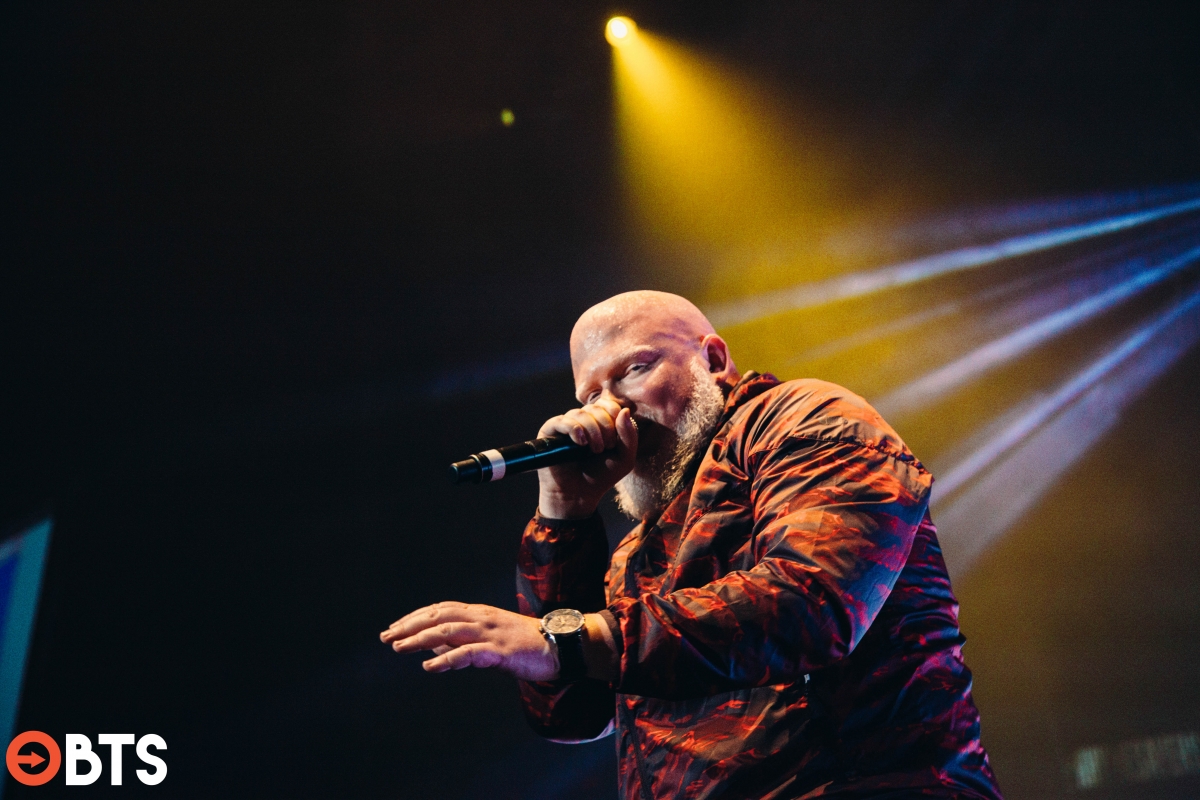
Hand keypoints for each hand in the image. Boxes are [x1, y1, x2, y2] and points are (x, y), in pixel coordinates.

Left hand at [380, 601, 558, 680]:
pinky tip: (429, 667)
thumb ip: (461, 640)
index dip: (415, 617)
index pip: (440, 609)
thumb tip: (430, 645)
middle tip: (387, 636)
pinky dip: (446, 659)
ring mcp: (490, 633)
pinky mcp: (499, 652)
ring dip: (420, 639)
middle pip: (438, 616)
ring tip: (400, 648)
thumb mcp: (489, 637)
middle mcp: (481, 618)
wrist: (559, 646)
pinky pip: (468, 654)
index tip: (394, 627)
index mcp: (479, 612)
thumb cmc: (525, 643)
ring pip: (448, 631)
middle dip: (410, 625)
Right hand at [536, 398, 637, 518]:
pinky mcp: (549, 432)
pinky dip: (574, 429)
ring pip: (580, 414)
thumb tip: (625, 410)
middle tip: (605, 448)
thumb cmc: (601, 476)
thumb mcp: (624, 458)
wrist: (578, 495)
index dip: (614, 414)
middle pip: (596, 408)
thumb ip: (630, 436)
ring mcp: (565, 425)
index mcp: (599, 421)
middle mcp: (582, 419)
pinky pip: (562, 421)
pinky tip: (581, 443)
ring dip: (592, 431)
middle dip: (605, 427)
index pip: (608, 404)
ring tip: (595, 450)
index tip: (615, 438)